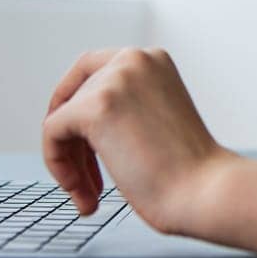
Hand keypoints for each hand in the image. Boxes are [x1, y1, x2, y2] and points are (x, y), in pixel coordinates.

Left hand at [41, 47, 236, 235]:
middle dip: (77, 147)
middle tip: (90, 185)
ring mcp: (115, 79)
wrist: (205, 191)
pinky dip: (58, 165)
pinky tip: (84, 194)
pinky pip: (52, 133)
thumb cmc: (187, 172)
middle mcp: (134, 59)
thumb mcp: (155, 119)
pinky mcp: (96, 106)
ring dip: (70, 162)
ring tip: (90, 198)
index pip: (91, 69)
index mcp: (153, 59)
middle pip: (75, 98)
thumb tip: (69, 119)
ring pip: (61, 118)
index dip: (74, 105)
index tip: (77, 145)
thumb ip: (123, 107)